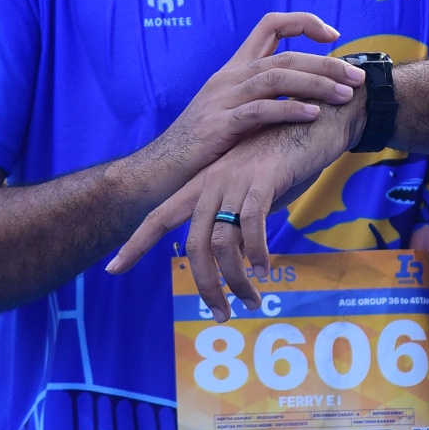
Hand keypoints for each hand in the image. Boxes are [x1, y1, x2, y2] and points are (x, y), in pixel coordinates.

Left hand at [109, 91, 365, 318]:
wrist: (316, 116)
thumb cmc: (286, 156)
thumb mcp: (254, 189)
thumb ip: (240, 217)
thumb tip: (239, 253)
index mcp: (204, 185)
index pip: (159, 216)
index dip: (135, 244)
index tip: (112, 269)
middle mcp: (212, 183)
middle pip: (193, 244)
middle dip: (205, 285)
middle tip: (221, 313)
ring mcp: (236, 180)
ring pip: (223, 242)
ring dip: (236, 279)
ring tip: (252, 300)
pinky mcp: (263, 179)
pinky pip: (252, 225)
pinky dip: (258, 252)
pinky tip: (266, 268)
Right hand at [138, 11, 364, 192]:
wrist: (161, 171)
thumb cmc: (202, 147)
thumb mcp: (231, 113)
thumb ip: (262, 101)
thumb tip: (304, 98)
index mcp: (234, 68)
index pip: (270, 25)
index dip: (304, 23)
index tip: (334, 37)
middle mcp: (229, 76)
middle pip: (284, 54)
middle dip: (326, 63)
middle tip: (356, 77)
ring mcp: (222, 99)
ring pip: (276, 77)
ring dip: (316, 84)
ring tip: (345, 94)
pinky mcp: (219, 125)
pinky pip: (259, 111)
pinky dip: (289, 110)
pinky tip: (313, 114)